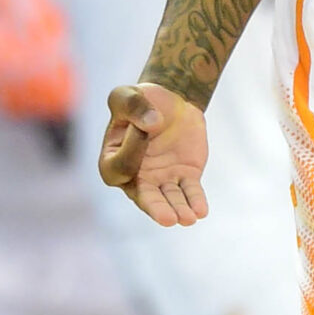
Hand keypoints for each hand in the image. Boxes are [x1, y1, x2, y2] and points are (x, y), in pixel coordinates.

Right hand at [99, 82, 208, 225]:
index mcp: (113, 159)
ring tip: (188, 218)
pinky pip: (190, 192)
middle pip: (144, 196)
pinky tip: (201, 211)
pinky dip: (195, 201)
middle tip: (167, 219)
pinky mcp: (185, 175)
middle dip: (156, 207)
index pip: (122, 165)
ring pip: (169, 199)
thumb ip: (132, 105)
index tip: (146, 126)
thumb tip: (152, 124)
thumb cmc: (141, 100)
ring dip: (178, 209)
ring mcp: (161, 178)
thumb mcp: (128, 95)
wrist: (171, 102)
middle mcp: (136, 176)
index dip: (132, 150)